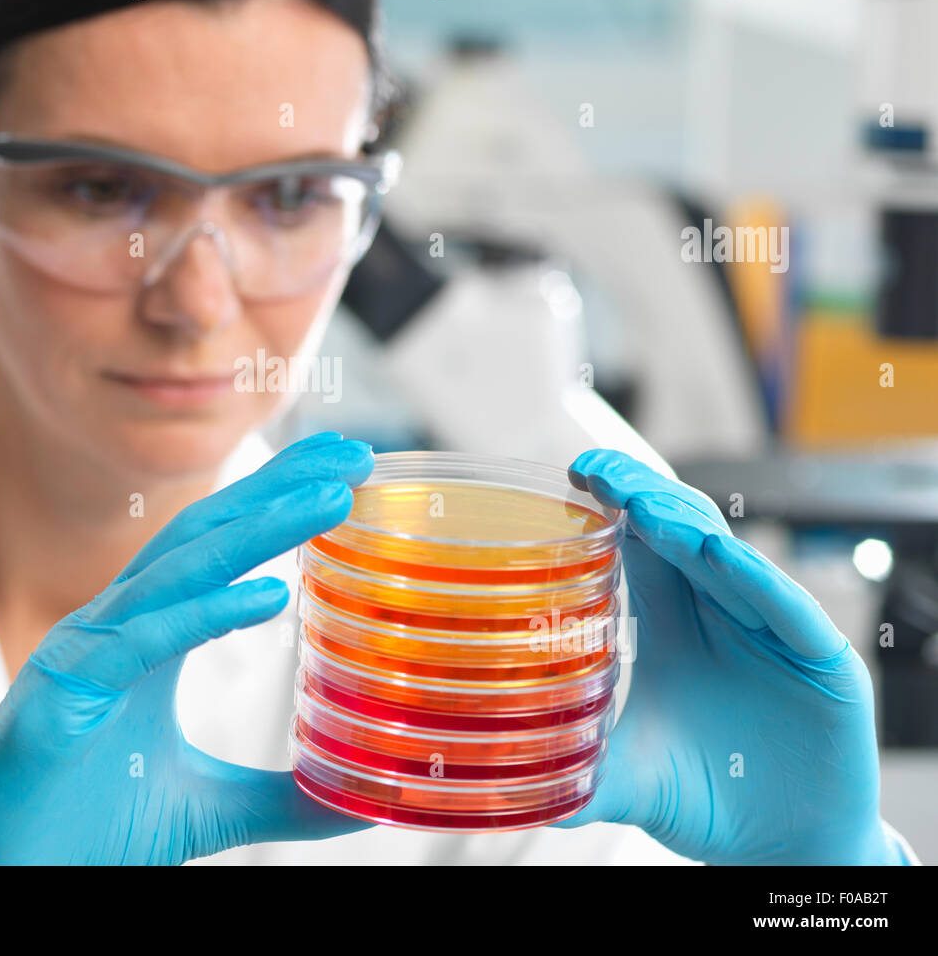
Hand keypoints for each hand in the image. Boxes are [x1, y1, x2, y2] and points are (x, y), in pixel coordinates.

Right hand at [0, 431, 374, 864]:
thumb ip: (278, 798)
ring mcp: (85, 650)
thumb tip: (354, 805)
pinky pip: (142, 640)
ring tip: (329, 499)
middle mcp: (116, 628)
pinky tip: (270, 593)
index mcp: (147, 639)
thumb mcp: (204, 807)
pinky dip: (205, 612)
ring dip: (258, 528)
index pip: (218, 550)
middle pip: (204, 536)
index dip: (275, 502)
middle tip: (352, 452)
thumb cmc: (77, 828)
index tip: (343, 470)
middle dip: (277, 488)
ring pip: (178, 570)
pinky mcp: (61, 689)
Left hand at [551, 449, 907, 864]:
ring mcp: (771, 630)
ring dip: (684, 526)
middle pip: (680, 531)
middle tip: (597, 473)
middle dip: (639, 495)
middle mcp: (719, 612)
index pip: (638, 542)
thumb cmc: (707, 797)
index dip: (610, 503)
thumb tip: (500, 780)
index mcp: (669, 622)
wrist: (785, 846)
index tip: (572, 476)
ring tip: (641, 504)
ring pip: (728, 557)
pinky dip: (755, 578)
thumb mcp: (627, 778)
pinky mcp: (822, 659)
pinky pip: (786, 608)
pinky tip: (717, 555)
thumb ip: (574, 770)